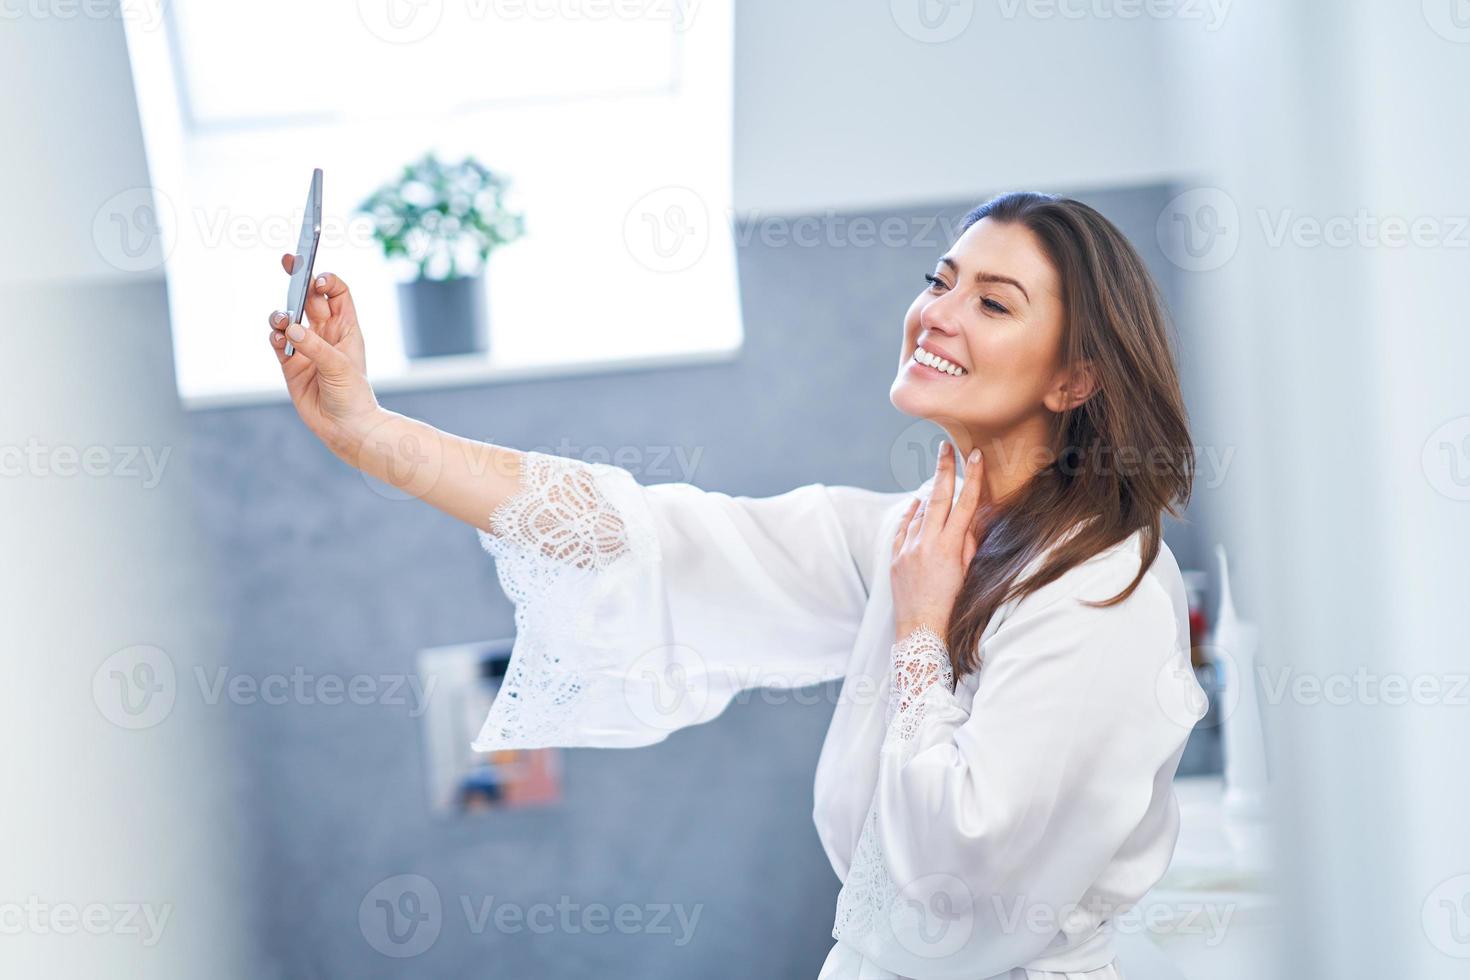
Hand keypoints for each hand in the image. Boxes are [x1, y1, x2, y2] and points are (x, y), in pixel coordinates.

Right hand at [268, 255, 379, 457]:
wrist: (346, 429)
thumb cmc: (353, 396)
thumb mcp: (340, 367)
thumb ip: (315, 347)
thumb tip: (291, 328)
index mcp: (346, 329)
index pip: (336, 294)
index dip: (326, 280)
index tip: (317, 277)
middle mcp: (325, 335)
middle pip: (309, 298)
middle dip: (299, 279)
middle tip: (289, 262)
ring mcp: (306, 348)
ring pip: (289, 319)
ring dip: (282, 313)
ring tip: (282, 319)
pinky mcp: (290, 365)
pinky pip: (278, 343)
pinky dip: (275, 336)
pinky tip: (279, 338)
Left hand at [890, 442, 987, 642]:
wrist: (921, 629)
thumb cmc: (952, 606)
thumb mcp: (968, 572)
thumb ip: (969, 542)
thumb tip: (973, 517)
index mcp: (949, 546)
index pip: (965, 503)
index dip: (972, 478)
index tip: (976, 455)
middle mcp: (926, 543)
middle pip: (938, 497)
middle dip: (944, 469)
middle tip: (945, 446)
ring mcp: (908, 549)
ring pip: (920, 512)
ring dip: (930, 494)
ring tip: (939, 479)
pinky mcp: (895, 557)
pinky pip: (903, 527)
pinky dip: (910, 513)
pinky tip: (916, 503)